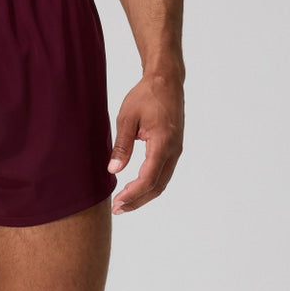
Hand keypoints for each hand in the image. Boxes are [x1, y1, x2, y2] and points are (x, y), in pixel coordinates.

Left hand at [108, 73, 183, 213]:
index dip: (133, 194)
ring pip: (162, 182)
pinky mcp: (174, 149)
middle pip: (157, 186)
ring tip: (124, 203)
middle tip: (117, 209)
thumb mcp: (127, 118)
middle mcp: (174, 150)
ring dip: (143, 195)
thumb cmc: (146, 95)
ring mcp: (176, 150)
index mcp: (163, 142)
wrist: (166, 81)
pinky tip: (135, 188)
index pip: (148, 178)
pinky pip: (163, 173)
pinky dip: (150, 185)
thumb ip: (121, 146)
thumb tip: (113, 170)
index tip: (117, 203)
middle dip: (137, 201)